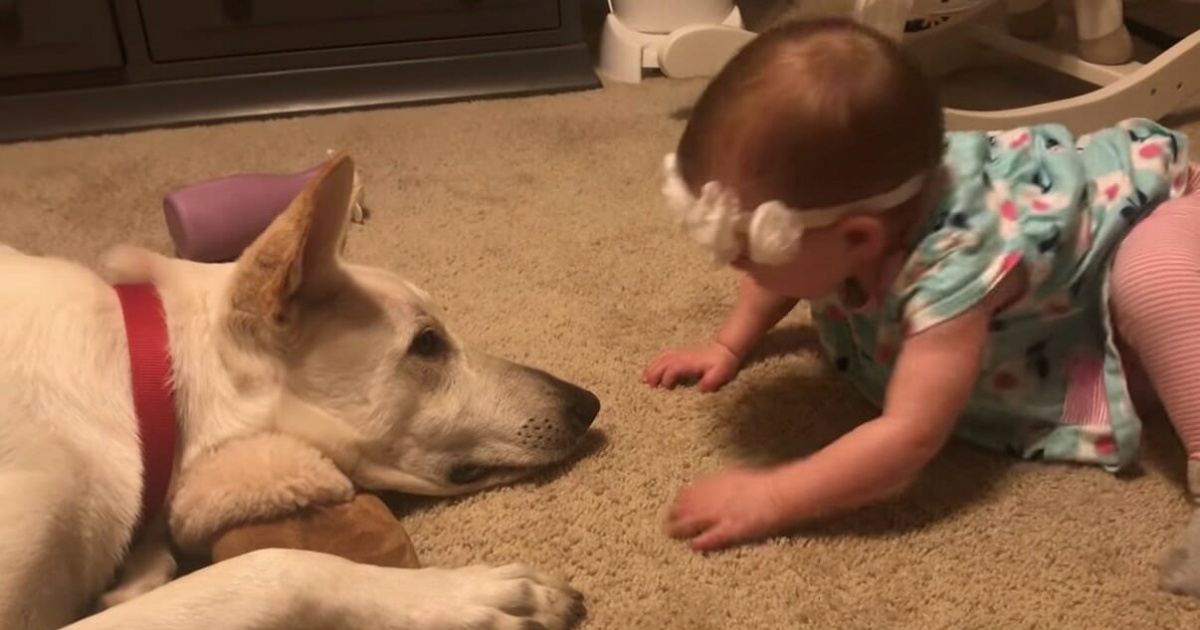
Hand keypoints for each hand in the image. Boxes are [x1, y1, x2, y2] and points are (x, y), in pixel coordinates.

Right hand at [642, 342, 739, 391]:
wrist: (726, 350)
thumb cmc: (723, 364)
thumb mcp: (720, 375)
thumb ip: (709, 382)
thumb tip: (699, 390)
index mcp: (689, 363)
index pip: (673, 369)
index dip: (667, 379)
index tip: (667, 389)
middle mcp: (682, 357)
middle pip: (663, 363)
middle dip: (653, 373)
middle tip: (646, 385)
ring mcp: (681, 355)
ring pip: (662, 359)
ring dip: (652, 368)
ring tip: (643, 379)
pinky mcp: (681, 355)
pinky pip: (664, 357)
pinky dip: (656, 363)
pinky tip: (651, 370)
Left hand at [665, 467, 792, 551]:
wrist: (780, 494)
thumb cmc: (764, 485)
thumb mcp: (739, 478)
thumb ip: (724, 483)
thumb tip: (713, 486)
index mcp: (718, 483)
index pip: (692, 490)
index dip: (681, 498)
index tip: (674, 503)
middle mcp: (716, 498)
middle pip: (689, 506)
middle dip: (675, 513)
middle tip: (667, 520)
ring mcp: (722, 514)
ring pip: (694, 521)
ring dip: (680, 527)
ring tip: (670, 533)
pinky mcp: (732, 529)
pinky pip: (712, 537)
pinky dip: (701, 541)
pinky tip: (692, 545)